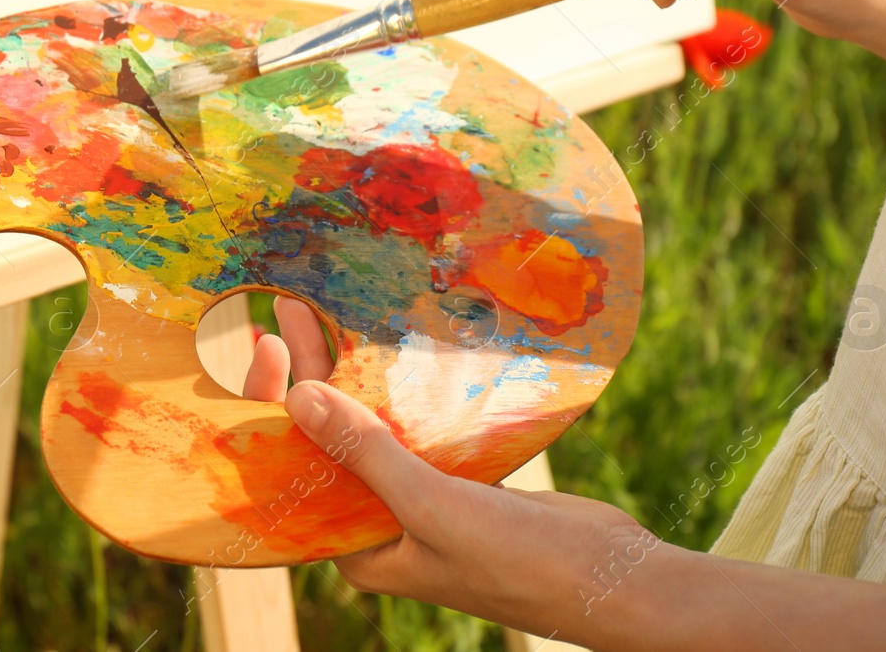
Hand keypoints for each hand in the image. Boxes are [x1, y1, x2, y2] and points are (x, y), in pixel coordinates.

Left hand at [239, 298, 642, 637]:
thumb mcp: (434, 507)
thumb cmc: (522, 563)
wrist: (616, 579)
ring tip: (324, 309)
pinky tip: (384, 340)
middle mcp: (379, 525)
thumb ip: (368, 453)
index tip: (269, 347)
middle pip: (327, 440)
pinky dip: (397, 386)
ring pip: (369, 426)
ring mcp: (418, 500)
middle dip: (309, 374)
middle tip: (293, 306)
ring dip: (349, 372)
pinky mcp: (456, 479)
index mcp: (358, 548)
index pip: (293, 471)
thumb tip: (299, 396)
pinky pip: (412, 425)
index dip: (271, 408)